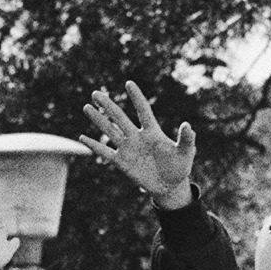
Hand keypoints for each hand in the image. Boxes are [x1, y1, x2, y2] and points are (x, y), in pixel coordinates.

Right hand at [79, 81, 196, 211]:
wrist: (169, 186)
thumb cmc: (179, 167)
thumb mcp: (186, 153)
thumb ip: (187, 139)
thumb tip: (187, 125)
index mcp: (153, 132)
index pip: (143, 110)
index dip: (137, 97)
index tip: (129, 83)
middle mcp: (137, 137)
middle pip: (120, 118)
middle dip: (108, 105)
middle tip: (95, 93)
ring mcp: (128, 148)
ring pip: (110, 131)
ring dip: (98, 120)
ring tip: (87, 107)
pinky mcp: (121, 162)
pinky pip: (105, 152)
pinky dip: (94, 145)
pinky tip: (83, 137)